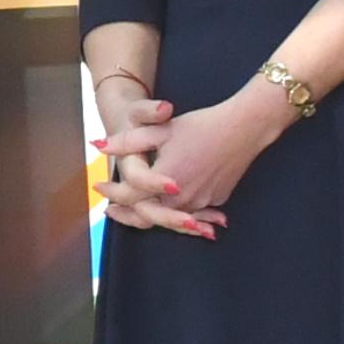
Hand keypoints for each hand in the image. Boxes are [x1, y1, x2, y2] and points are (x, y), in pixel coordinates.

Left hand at [92, 95, 222, 238]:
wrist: (244, 127)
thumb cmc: (201, 126)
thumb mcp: (160, 130)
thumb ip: (128, 141)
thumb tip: (99, 146)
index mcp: (163, 183)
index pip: (129, 197)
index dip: (111, 193)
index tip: (99, 187)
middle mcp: (182, 199)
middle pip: (148, 215)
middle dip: (127, 214)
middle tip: (111, 210)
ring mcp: (202, 202)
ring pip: (171, 217)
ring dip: (152, 214)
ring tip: (136, 210)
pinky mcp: (217, 199)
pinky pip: (193, 211)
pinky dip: (179, 212)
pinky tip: (170, 208)